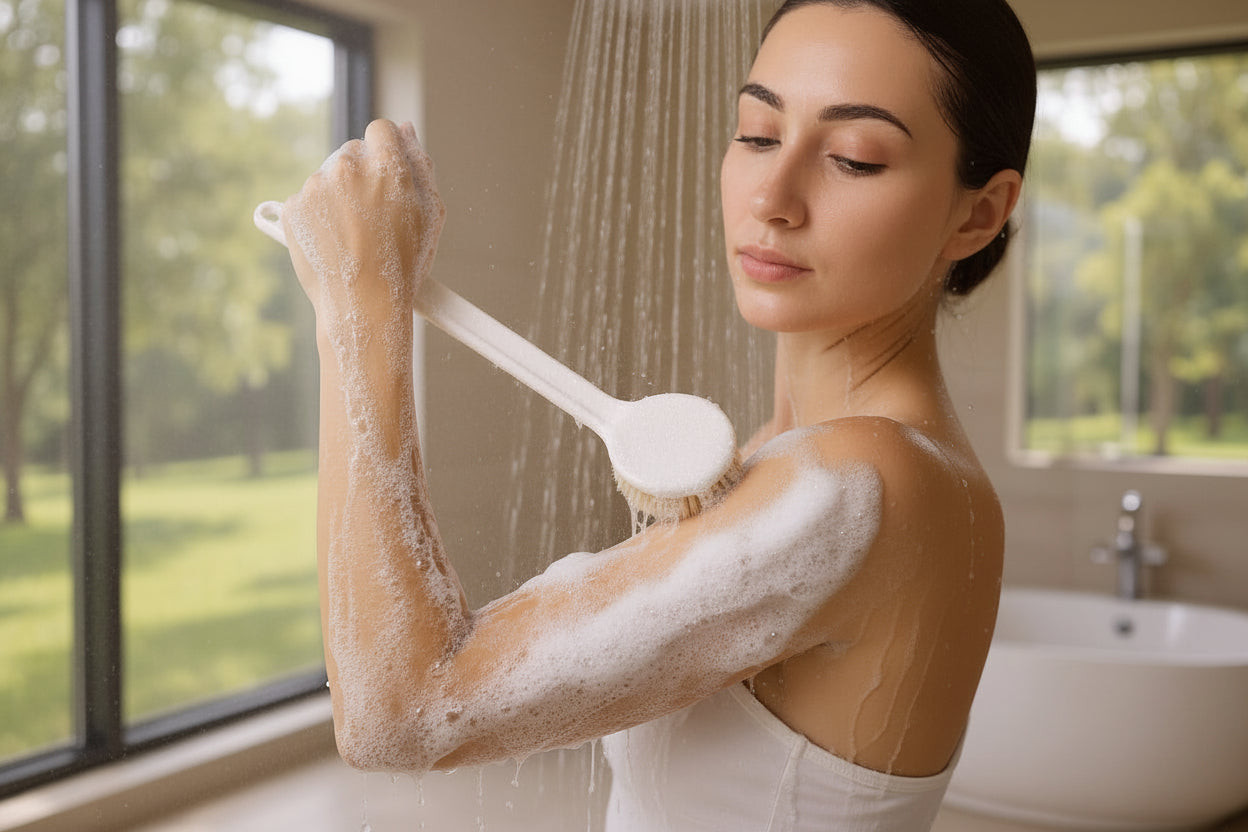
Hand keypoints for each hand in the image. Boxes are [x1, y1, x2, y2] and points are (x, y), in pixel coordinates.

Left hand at [283, 119, 445, 321]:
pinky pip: (306, 200)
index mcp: (386, 166)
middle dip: (362, 175)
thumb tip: (404, 131)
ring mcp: (315, 188)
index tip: (386, 176)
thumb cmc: (403, 265)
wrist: (364, 306)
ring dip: (338, 196)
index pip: (380, 130)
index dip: (386, 152)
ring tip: (353, 236)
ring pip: (328, 177)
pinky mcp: (292, 208)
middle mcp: (347, 169)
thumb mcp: (430, 214)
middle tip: (371, 217)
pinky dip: (317, 216)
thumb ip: (420, 165)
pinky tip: (333, 242)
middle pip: (352, 152)